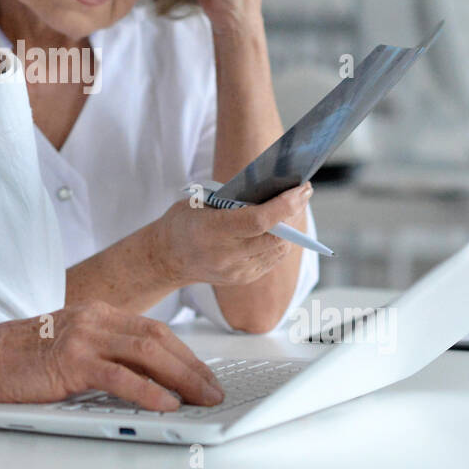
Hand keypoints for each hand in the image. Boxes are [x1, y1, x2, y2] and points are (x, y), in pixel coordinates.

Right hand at [0, 301, 224, 410]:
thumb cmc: (22, 356)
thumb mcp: (70, 343)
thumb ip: (104, 350)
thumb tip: (145, 376)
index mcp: (98, 312)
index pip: (154, 329)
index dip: (185, 353)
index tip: (204, 374)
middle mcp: (95, 318)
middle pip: (159, 338)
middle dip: (192, 366)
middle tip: (214, 390)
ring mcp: (84, 337)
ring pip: (148, 353)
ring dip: (182, 378)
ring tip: (202, 398)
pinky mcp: (72, 361)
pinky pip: (120, 376)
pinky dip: (149, 391)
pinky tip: (167, 404)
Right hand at [145, 184, 311, 289]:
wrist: (167, 257)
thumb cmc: (184, 222)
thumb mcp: (201, 202)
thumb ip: (234, 200)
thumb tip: (272, 192)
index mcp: (211, 231)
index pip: (258, 221)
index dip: (284, 205)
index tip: (301, 189)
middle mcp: (225, 255)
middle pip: (275, 236)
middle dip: (293, 212)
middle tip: (302, 192)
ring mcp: (235, 271)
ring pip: (279, 249)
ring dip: (290, 227)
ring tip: (292, 207)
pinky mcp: (243, 279)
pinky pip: (273, 259)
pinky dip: (280, 241)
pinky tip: (280, 227)